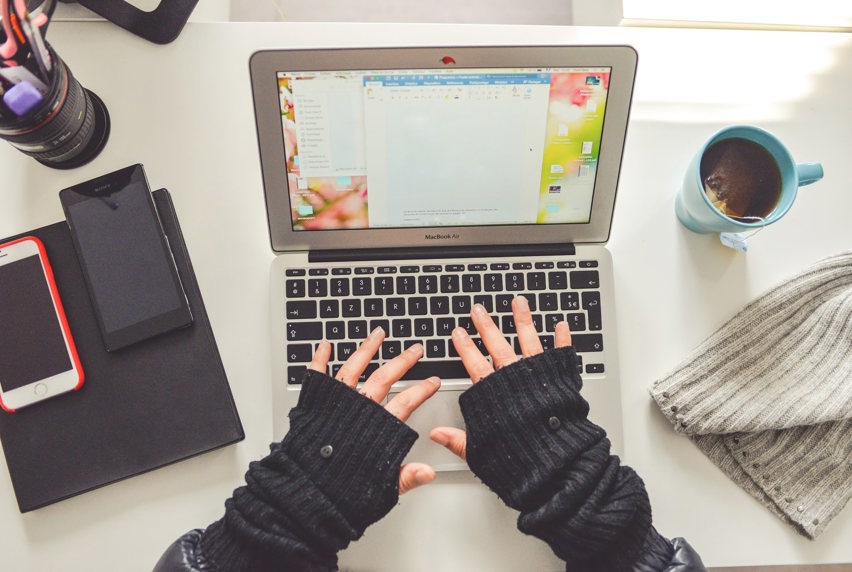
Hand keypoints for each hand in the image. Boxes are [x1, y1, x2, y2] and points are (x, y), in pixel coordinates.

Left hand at [308, 327, 440, 493]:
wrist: (305, 495)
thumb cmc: (339, 493)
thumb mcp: (381, 489)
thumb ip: (406, 476)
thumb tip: (428, 472)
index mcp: (376, 429)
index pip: (406, 402)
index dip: (422, 390)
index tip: (432, 380)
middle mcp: (357, 411)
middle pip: (385, 377)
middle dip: (402, 361)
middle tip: (414, 349)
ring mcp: (336, 404)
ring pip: (355, 368)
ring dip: (367, 349)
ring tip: (378, 334)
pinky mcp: (314, 404)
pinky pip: (317, 375)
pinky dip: (320, 359)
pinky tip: (326, 345)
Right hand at [430, 295, 571, 459]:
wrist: (557, 465)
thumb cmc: (521, 461)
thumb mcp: (481, 452)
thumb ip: (458, 440)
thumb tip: (437, 435)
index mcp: (494, 395)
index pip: (474, 364)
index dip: (465, 347)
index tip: (458, 332)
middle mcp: (515, 380)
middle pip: (497, 345)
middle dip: (486, 325)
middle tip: (479, 310)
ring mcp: (539, 377)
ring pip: (528, 341)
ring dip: (523, 320)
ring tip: (518, 302)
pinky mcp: (561, 381)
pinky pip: (562, 355)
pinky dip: (562, 339)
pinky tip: (560, 324)